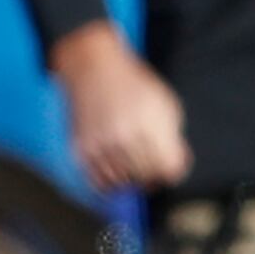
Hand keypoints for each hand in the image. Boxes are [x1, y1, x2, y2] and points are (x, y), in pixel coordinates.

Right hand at [50, 25, 189, 193]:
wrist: (93, 68)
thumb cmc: (134, 87)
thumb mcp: (165, 106)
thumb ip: (172, 138)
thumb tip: (172, 170)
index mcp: (152, 124)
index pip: (169, 168)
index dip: (173, 174)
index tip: (169, 171)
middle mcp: (126, 135)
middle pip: (146, 177)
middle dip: (152, 178)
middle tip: (151, 175)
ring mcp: (101, 142)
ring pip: (122, 183)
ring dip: (130, 182)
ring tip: (132, 174)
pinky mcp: (82, 147)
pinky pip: (98, 180)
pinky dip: (108, 185)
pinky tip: (114, 177)